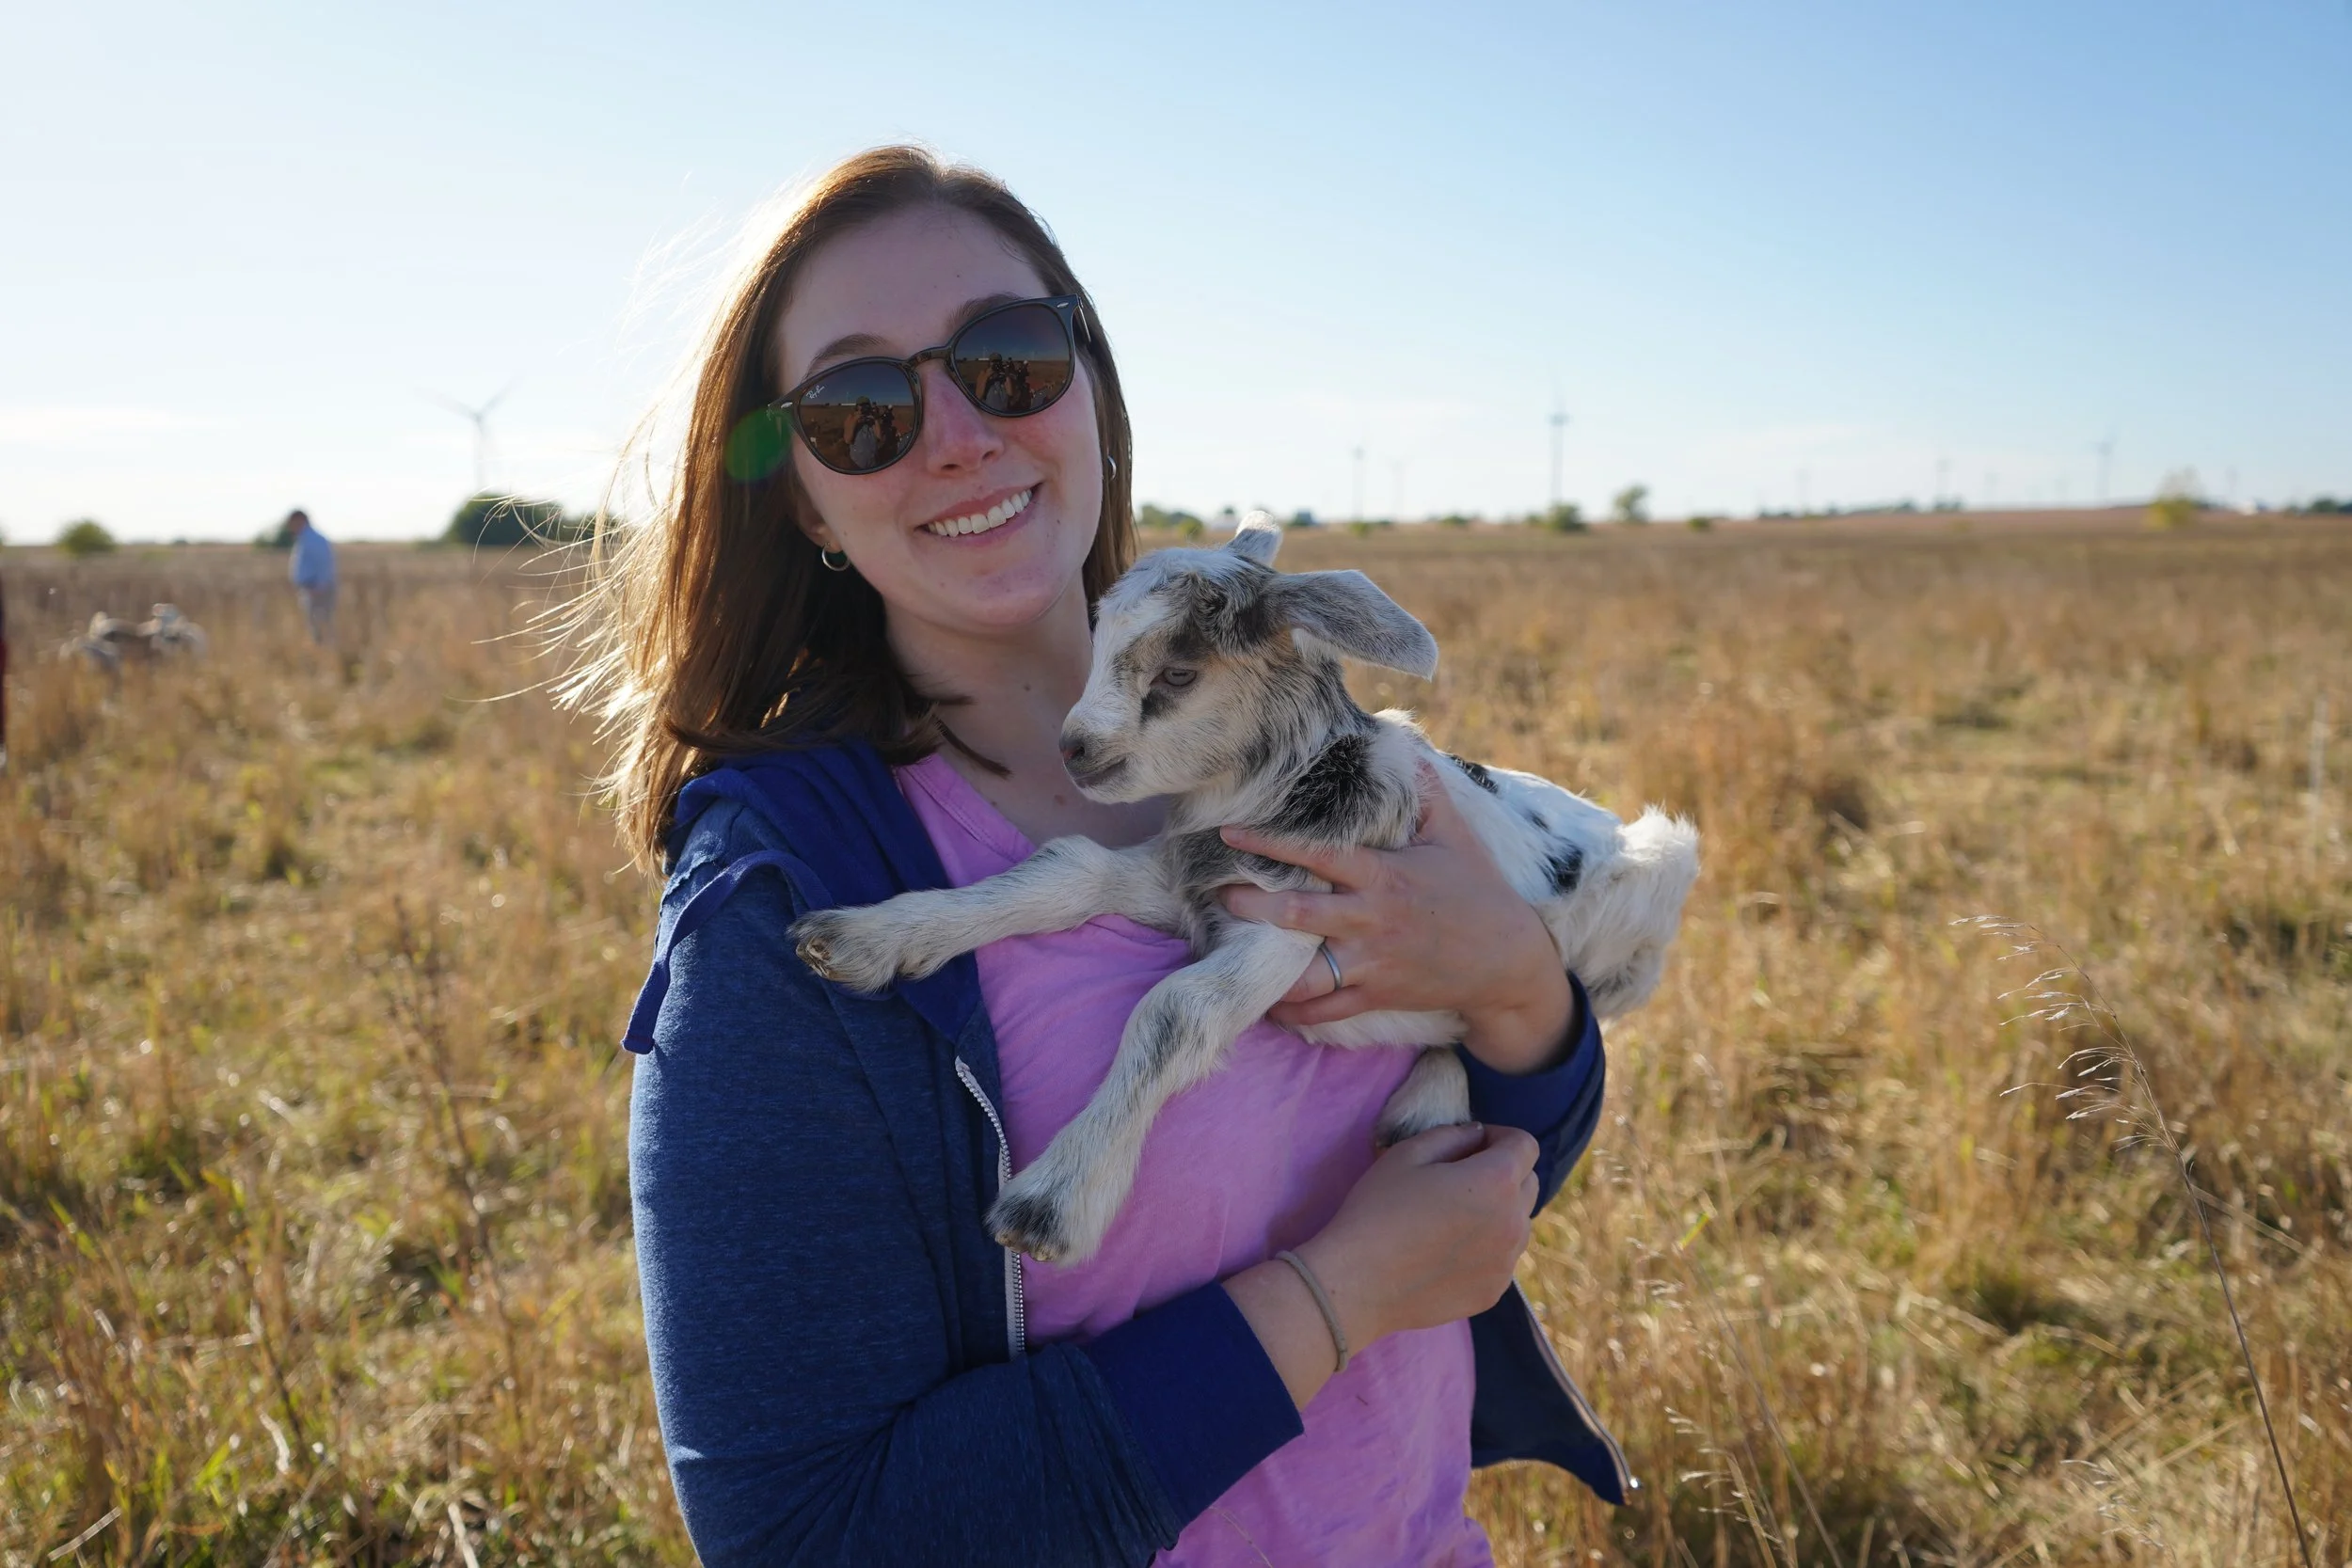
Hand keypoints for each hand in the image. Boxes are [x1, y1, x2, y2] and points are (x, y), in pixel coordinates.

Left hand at [1217, 762, 1575, 1072]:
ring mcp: (1371, 962)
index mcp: (1384, 876)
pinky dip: (1291, 1012)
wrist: (1506, 960)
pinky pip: (1324, 1011)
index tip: (1230, 833)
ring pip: (1303, 972)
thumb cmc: (1477, 889)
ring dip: (1262, 967)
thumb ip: (1421, 791)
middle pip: (1295, 916)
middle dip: (1250, 907)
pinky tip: (1265, 1004)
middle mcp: (1371, 920)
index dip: (1270, 843)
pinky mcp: (1376, 995)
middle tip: (1216, 895)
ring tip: (1228, 955)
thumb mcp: (1454, 833)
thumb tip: (1398, 743)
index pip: (1318, 854)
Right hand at [1225, 1122, 1538, 1405]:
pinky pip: (1502, 1257)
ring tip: (1452, 1217)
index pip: (1525, 1145)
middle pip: (1529, 1183)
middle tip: (1461, 1178)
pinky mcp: (1493, 1292)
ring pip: (1518, 1222)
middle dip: (1504, 1171)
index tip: (1472, 1144)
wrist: (1357, 1282)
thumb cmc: (1377, 1209)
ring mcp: (1506, 1262)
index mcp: (1497, 1181)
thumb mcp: (1407, 1154)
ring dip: (1498, 1211)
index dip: (1500, 1136)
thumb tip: (1478, 1135)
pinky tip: (1446, 1251)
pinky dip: (1487, 1247)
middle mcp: (1514, 1222)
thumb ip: (1453, 1135)